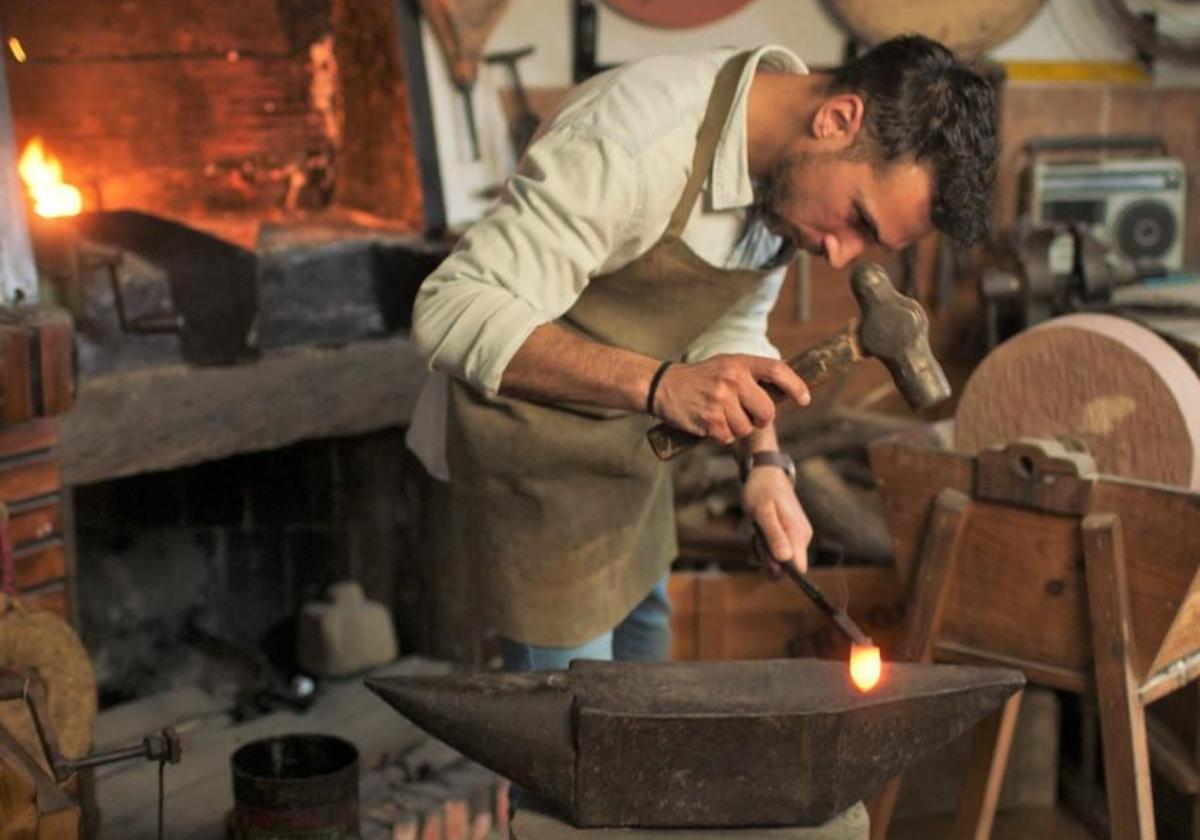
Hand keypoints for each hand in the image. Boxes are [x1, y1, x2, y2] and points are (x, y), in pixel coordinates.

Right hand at [653, 355, 809, 444]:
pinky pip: (728, 437)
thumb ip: (751, 376)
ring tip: (720, 415)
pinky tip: (709, 422)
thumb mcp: (726, 366)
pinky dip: (721, 435)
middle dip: (760, 420)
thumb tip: (784, 393)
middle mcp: (732, 379)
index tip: (805, 399)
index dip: (795, 385)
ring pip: (746, 429)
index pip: (777, 370)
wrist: (662, 385)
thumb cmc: (700, 378)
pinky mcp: (709, 420)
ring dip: (736, 428)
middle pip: (767, 412)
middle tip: (747, 415)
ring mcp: (721, 400)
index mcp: (739, 363)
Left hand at [742, 466, 811, 574]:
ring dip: (766, 552)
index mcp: (798, 534)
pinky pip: (780, 549)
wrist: (766, 473)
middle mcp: (802, 537)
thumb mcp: (763, 513)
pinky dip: (767, 546)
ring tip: (757, 533)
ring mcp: (798, 535)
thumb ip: (774, 536)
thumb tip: (785, 560)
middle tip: (756, 540)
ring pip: (782, 558)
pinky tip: (760, 533)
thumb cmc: (762, 491)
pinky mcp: (791, 533)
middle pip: (788, 566)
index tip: (764, 558)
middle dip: (769, 561)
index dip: (781, 571)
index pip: (799, 569)